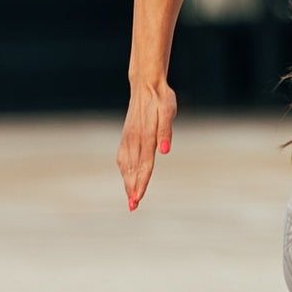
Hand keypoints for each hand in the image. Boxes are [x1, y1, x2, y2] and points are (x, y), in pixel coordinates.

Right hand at [117, 79, 176, 211]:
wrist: (146, 84)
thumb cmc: (161, 98)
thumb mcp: (168, 110)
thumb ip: (166, 131)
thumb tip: (164, 151)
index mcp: (145, 135)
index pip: (144, 165)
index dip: (141, 183)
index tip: (138, 198)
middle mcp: (134, 138)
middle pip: (133, 168)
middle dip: (132, 188)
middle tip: (133, 206)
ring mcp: (128, 137)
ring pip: (126, 164)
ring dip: (127, 182)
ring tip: (130, 198)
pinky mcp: (126, 135)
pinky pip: (123, 156)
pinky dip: (124, 170)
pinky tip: (126, 177)